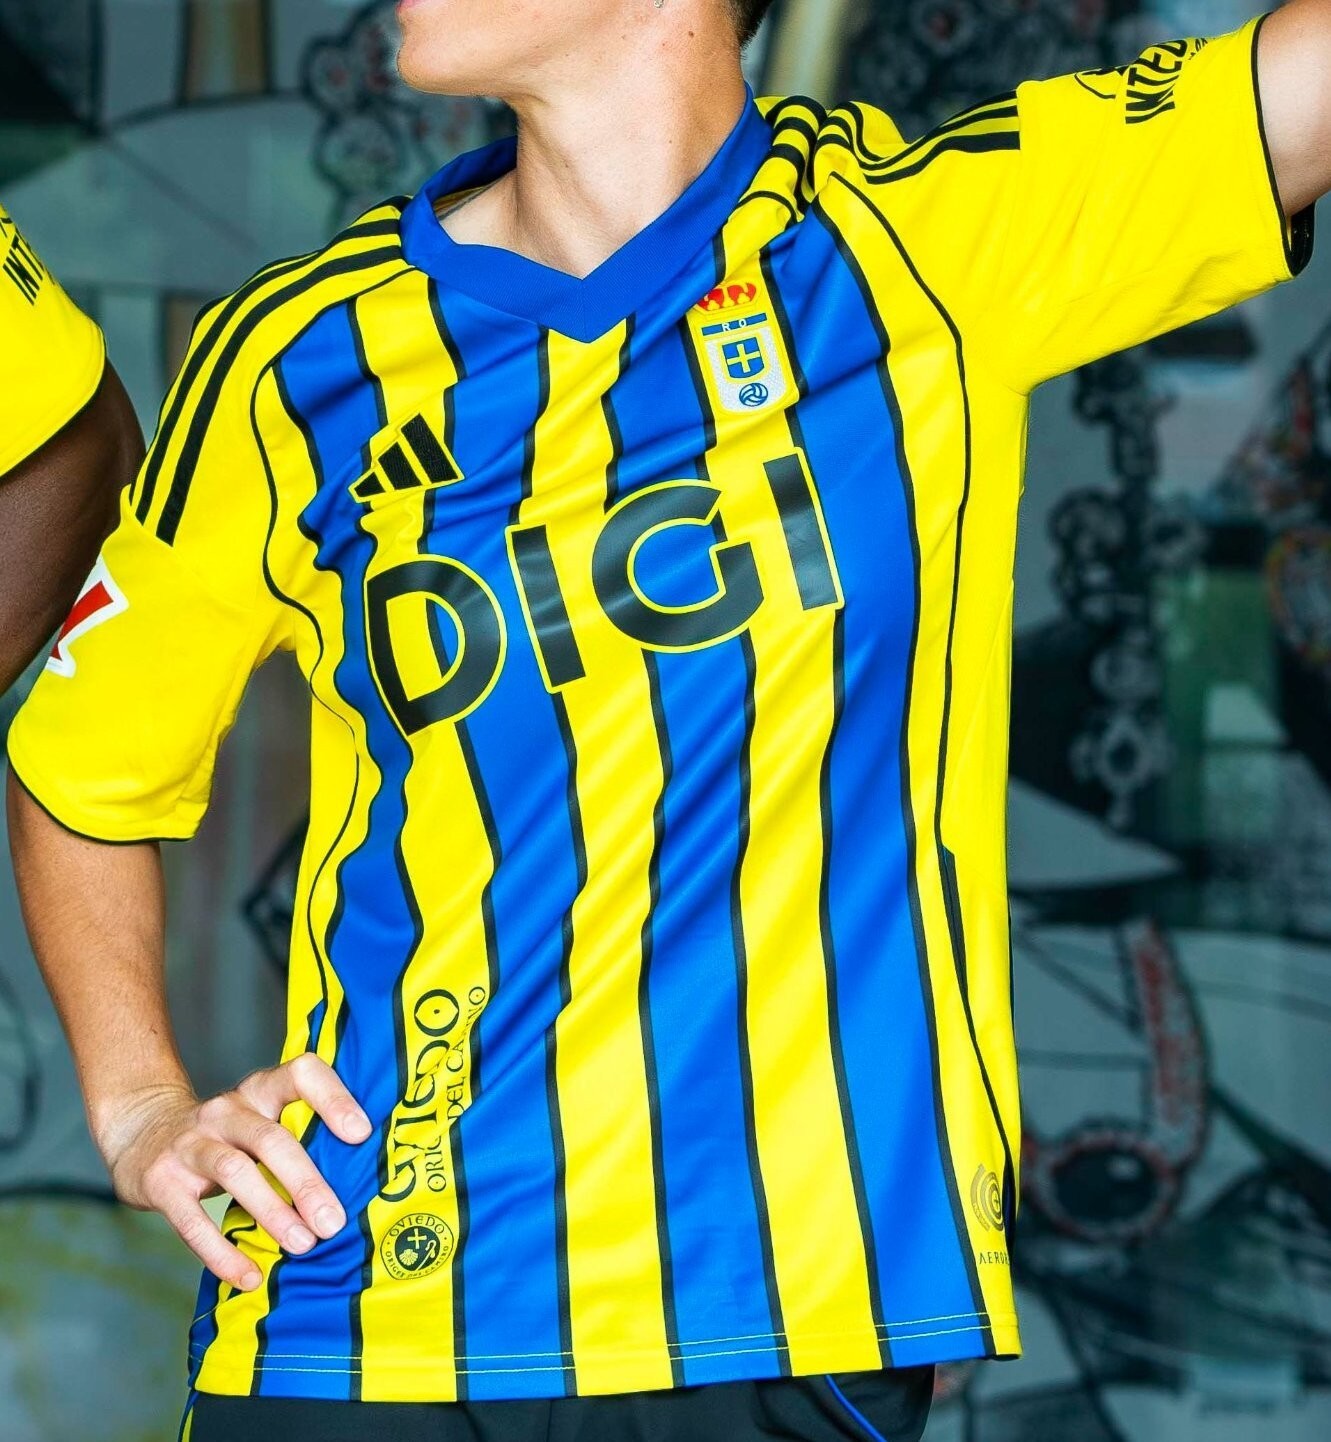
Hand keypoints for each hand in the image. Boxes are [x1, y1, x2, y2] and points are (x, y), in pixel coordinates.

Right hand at [96, 1054, 372, 1291]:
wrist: (140, 1134)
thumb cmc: (226, 1136)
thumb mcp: (259, 1120)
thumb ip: (301, 1137)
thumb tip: (367, 1181)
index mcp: (259, 1091)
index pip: (300, 1073)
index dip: (333, 1097)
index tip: (361, 1134)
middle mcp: (226, 1110)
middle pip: (270, 1137)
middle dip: (305, 1180)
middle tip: (334, 1221)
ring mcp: (191, 1143)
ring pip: (235, 1172)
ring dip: (272, 1211)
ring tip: (303, 1245)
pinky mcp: (161, 1181)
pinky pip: (192, 1221)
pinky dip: (222, 1254)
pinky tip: (249, 1276)